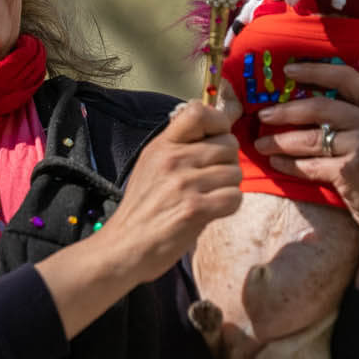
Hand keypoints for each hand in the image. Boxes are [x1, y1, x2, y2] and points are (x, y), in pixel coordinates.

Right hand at [97, 101, 241, 284]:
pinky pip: (234, 197)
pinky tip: (213, 211)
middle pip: (228, 144)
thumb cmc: (142, 209)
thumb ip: (179, 147)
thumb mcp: (152, 165)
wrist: (123, 247)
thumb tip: (218, 130)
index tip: (218, 138)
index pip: (198, 112)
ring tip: (211, 197)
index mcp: (162, 145)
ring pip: (235, 172)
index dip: (219, 122)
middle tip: (214, 179)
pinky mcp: (194, 209)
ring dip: (229, 187)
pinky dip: (229, 206)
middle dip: (228, 163)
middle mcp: (172, 159)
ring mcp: (183, 183)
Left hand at [252, 62, 358, 297]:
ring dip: (281, 140)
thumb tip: (322, 100)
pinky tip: (276, 164)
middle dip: (287, 110)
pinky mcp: (351, 172)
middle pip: (322, 107)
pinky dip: (289, 165)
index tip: (290, 70)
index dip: (317, 72)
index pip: (349, 79)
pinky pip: (310, 165)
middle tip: (263, 114)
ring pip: (311, 137)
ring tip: (261, 144)